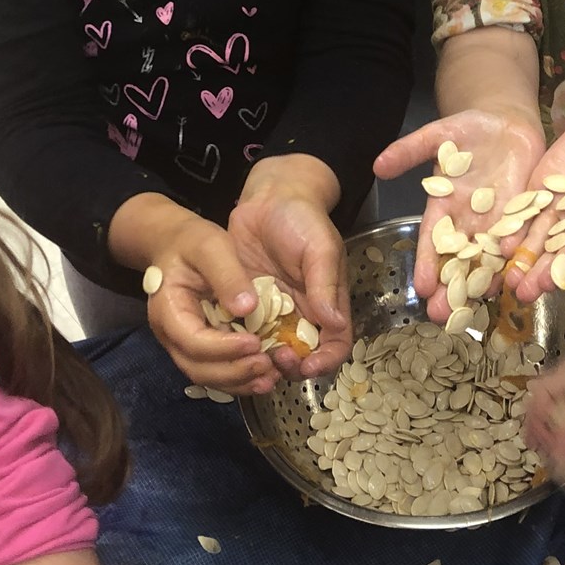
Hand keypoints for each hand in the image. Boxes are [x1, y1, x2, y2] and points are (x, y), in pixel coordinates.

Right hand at [142, 210, 274, 394]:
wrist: (177, 244)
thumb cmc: (192, 242)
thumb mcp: (210, 246)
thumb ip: (227, 275)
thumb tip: (248, 308)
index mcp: (168, 310)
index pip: (193, 341)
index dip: (224, 348)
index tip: (255, 342)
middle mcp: (173, 335)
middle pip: (198, 368)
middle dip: (234, 372)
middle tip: (267, 364)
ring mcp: (185, 344)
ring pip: (208, 376)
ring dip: (240, 381)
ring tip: (271, 377)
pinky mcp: (203, 346)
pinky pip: (219, 370)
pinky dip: (241, 376)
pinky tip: (267, 374)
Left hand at [226, 161, 349, 382]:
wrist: (267, 198)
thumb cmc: (302, 219)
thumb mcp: (320, 248)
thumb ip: (325, 285)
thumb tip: (334, 322)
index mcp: (327, 303)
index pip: (334, 344)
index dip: (325, 361)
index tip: (307, 366)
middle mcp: (302, 314)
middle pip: (302, 356)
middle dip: (291, 365)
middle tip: (275, 356)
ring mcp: (272, 311)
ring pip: (271, 350)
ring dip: (264, 359)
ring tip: (252, 353)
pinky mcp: (246, 304)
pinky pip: (243, 332)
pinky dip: (239, 343)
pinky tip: (230, 341)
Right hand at [375, 110, 545, 322]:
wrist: (507, 124)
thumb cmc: (469, 130)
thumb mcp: (437, 135)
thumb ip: (410, 151)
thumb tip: (377, 164)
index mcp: (445, 206)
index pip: (434, 240)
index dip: (428, 263)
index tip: (420, 287)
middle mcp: (470, 221)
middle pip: (459, 259)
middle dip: (450, 287)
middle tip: (442, 316)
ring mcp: (498, 222)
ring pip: (489, 258)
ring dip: (483, 283)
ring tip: (477, 308)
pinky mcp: (523, 216)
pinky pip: (520, 241)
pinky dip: (517, 260)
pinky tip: (514, 280)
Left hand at [506, 109, 564, 305]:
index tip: (552, 284)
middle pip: (556, 246)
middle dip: (538, 270)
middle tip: (520, 294)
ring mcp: (557, 199)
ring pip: (536, 233)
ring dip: (521, 256)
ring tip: (504, 280)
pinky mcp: (543, 184)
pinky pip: (524, 208)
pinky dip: (511, 225)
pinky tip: (494, 242)